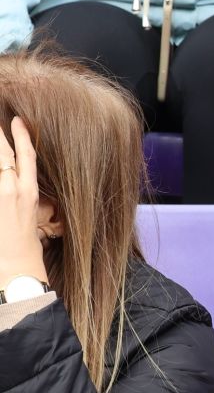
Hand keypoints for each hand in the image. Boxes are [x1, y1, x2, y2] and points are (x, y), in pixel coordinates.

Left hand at [0, 117, 48, 287]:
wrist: (15, 272)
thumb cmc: (23, 248)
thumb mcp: (31, 217)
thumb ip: (20, 196)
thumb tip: (10, 180)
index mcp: (29, 193)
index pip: (27, 155)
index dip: (22, 135)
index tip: (17, 120)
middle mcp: (13, 191)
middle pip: (2, 154)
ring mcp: (0, 197)